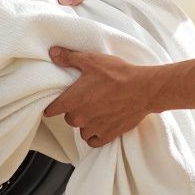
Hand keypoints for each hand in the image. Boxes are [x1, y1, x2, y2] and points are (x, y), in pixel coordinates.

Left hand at [42, 47, 159, 147]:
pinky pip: (94, 141)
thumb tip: (53, 53)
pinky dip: (95, 135)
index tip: (52, 107)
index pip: (52, 110)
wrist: (143, 89)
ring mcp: (94, 128)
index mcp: (73, 100)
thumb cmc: (117, 74)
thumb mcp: (92, 60)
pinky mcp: (108, 135)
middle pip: (69, 119)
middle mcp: (81, 117)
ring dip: (85, 123)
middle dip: (74, 111)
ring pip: (82, 130)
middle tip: (84, 100)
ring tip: (94, 112)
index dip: (51, 107)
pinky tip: (100, 126)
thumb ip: (69, 58)